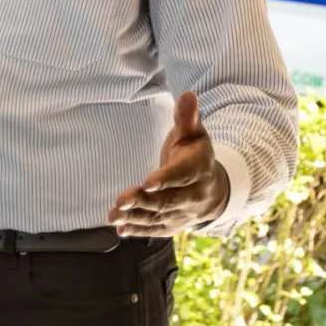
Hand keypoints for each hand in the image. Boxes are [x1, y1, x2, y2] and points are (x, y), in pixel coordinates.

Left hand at [109, 91, 229, 236]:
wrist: (212, 190)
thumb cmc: (195, 155)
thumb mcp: (194, 134)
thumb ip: (187, 117)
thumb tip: (187, 94)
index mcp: (199, 169)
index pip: (183, 175)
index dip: (166, 179)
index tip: (147, 183)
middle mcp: (194, 196)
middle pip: (169, 201)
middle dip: (144, 202)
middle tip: (121, 200)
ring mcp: (183, 214)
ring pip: (159, 218)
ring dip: (135, 218)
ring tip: (113, 215)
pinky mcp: (172, 225)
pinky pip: (155, 230)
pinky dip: (138, 231)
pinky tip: (120, 228)